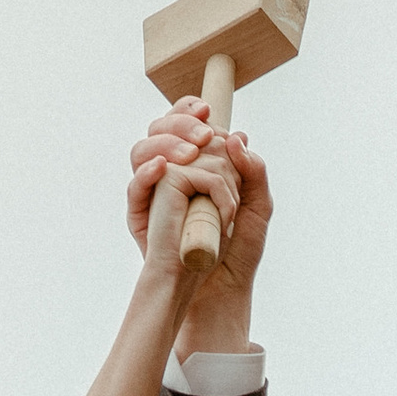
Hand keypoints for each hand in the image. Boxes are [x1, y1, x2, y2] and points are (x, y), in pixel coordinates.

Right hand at [127, 109, 239, 296]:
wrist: (220, 284)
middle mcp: (172, 172)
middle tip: (205, 135)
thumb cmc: (236, 249)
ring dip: (171, 142)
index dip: (190, 111)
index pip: (185, 125)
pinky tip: (162, 168)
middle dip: (183, 122)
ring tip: (192, 152)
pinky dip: (152, 171)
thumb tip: (237, 137)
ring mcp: (156, 188)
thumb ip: (252, 171)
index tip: (207, 111)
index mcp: (196, 166)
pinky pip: (141, 180)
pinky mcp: (144, 206)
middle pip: (164, 127)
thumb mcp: (256, 205)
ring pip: (149, 146)